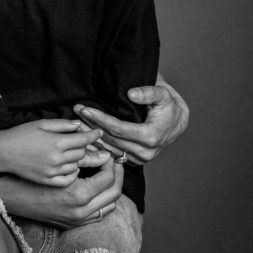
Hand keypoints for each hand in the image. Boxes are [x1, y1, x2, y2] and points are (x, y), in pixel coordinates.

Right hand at [0, 119, 103, 185]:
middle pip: (83, 153)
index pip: (83, 139)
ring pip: (77, 166)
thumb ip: (62, 124)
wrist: (2, 152)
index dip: (93, 135)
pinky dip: (72, 173)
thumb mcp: (40, 123)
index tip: (99, 133)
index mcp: (56, 142)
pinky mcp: (48, 180)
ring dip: (80, 160)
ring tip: (78, 155)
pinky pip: (68, 179)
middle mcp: (57, 158)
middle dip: (87, 147)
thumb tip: (79, 125)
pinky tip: (70, 167)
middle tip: (90, 144)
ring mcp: (53, 171)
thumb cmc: (20, 134)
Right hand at [1, 157, 124, 229]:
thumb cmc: (30, 174)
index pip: (107, 177)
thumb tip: (95, 137)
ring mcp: (77, 219)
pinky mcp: (73, 223)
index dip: (110, 162)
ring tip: (109, 175)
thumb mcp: (52, 161)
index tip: (108, 153)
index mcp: (78, 193)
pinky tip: (98, 189)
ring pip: (110, 206)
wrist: (11, 197)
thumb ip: (76, 147)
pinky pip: (99, 214)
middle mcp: (81, 210)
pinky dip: (104, 201)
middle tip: (114, 163)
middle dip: (117, 175)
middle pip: (114, 193)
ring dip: (113, 189)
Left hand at [73, 74, 188, 164]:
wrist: (177, 122)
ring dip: (90, 136)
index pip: (118, 129)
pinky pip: (112, 154)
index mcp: (151, 137)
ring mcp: (140, 158)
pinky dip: (97, 144)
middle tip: (75, 111)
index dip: (100, 119)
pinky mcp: (134, 160)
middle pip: (110, 139)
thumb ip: (148, 92)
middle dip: (90, 125)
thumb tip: (131, 94)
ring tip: (75, 122)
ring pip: (108, 148)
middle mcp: (145, 152)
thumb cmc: (169, 105)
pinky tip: (84, 134)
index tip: (84, 109)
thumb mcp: (163, 93)